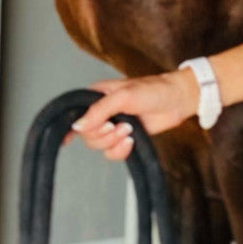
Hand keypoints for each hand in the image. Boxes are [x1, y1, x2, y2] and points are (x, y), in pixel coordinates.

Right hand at [66, 70, 199, 161]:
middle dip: (102, 134)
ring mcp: (113, 125)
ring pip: (99, 145)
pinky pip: (112, 153)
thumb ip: (99, 111)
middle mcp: (102, 112)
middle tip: (118, 126)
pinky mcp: (124, 138)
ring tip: (129, 130)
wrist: (176, 101)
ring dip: (113, 142)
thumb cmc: (152, 90)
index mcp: (96, 96)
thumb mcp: (123, 96)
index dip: (71, 126)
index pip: (75, 113)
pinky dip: (120, 151)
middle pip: (87, 134)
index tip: (66, 140)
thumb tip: (77, 126)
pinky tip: (131, 142)